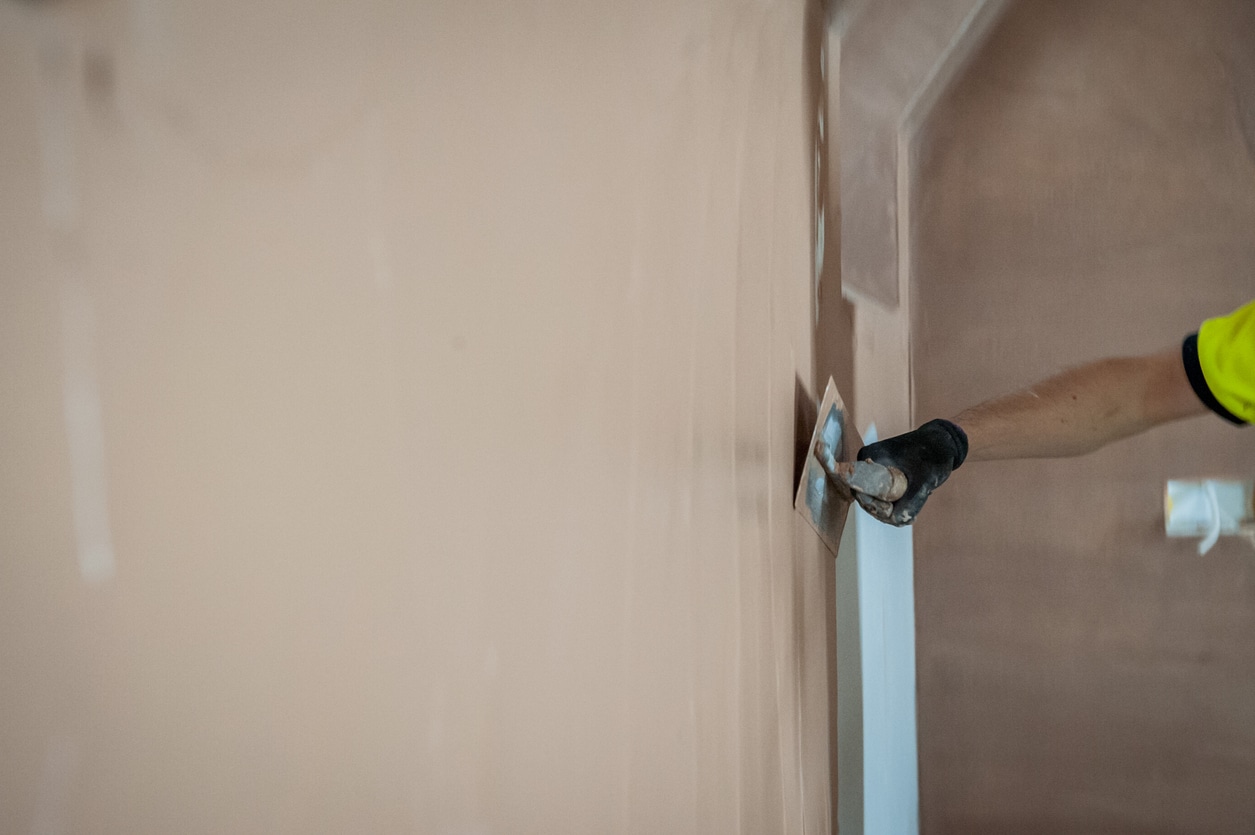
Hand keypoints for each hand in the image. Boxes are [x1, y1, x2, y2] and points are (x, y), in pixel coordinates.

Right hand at [850, 419, 967, 525]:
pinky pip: (882, 496)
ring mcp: (873, 470)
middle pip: (866, 497)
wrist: (942, 442)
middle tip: (906, 516)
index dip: (874, 505)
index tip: (892, 510)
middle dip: (885, 510)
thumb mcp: (925, 480)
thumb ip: (910, 503)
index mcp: (870, 456)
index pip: (861, 490)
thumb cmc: (934, 455)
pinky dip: (896, 504)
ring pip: (875, 499)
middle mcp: (866, 463)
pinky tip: (912, 505)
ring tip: (913, 510)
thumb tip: (895, 520)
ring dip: (892, 509)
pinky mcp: (881, 476)